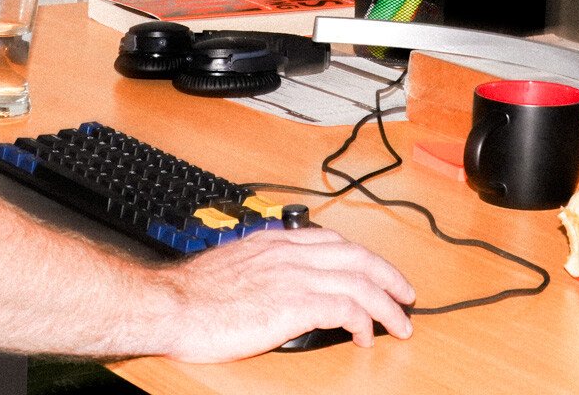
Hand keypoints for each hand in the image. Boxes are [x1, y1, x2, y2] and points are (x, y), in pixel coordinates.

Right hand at [158, 228, 414, 361]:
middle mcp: (289, 253)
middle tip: (406, 295)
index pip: (333, 242)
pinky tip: (365, 336)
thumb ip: (261, 271)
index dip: (363, 258)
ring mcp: (294, 276)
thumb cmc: (192, 296)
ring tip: (399, 324)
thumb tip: (274, 287)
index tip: (376, 272)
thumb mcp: (233, 269)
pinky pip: (344, 308)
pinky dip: (363, 321)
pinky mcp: (294, 303)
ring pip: (359, 281)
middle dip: (388, 275)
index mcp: (275, 243)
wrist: (171, 305)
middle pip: (357, 256)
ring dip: (386, 304)